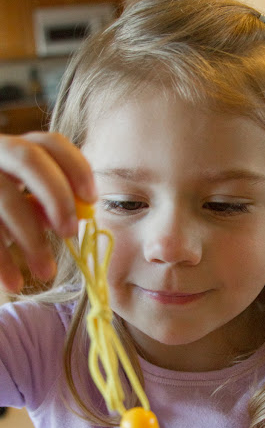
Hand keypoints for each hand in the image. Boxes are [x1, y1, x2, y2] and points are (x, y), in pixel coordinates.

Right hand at [0, 132, 96, 291]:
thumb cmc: (1, 216)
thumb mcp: (24, 206)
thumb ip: (46, 206)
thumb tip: (70, 217)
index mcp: (16, 149)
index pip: (50, 143)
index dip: (75, 167)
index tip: (91, 200)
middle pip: (28, 158)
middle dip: (56, 196)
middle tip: (70, 233)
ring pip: (6, 199)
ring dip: (32, 240)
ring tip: (46, 272)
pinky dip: (1, 261)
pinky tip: (14, 284)